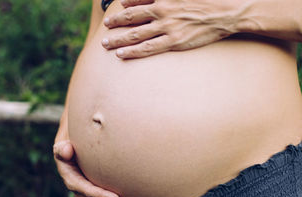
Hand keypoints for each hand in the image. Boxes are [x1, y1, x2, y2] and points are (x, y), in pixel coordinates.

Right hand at [53, 140, 133, 196]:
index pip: (86, 190)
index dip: (100, 195)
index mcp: (71, 179)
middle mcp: (79, 189)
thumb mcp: (63, 144)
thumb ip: (62, 148)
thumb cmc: (70, 142)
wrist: (72, 145)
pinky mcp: (95, 191)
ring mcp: (87, 192)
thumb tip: (66, 150)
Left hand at [102, 0, 239, 58]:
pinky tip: (121, 54)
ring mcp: (167, 27)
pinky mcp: (174, 42)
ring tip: (106, 44)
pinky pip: (148, 48)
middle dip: (116, 22)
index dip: (126, 5)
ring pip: (135, 34)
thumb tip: (145, 0)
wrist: (227, 11)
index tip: (117, 9)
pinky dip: (132, 51)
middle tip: (105, 26)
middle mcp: (162, 10)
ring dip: (118, 39)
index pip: (138, 0)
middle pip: (132, 18)